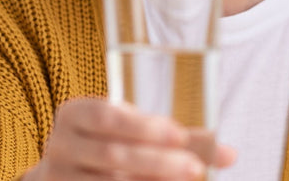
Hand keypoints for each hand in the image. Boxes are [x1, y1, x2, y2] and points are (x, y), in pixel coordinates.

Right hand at [23, 97, 236, 180]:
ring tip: (185, 179)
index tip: (180, 135)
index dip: (143, 125)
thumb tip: (230, 154)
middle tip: (194, 167)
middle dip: (157, 161)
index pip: (107, 116)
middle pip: (113, 154)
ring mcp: (58, 177)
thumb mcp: (133, 132)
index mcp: (74, 114)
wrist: (63, 175)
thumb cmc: (109, 145)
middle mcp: (59, 145)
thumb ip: (178, 138)